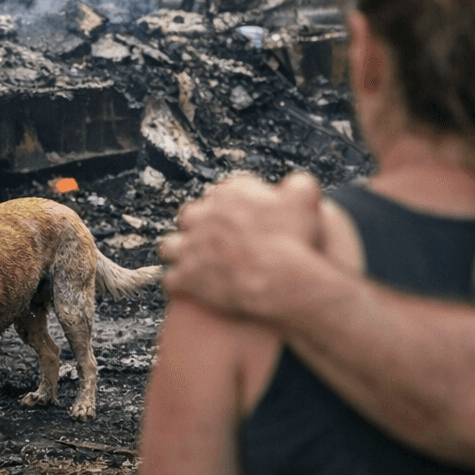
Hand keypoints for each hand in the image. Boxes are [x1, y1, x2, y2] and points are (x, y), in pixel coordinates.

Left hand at [159, 172, 324, 319]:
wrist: (279, 279)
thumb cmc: (294, 239)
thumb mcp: (304, 199)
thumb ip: (297, 184)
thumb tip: (294, 184)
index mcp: (227, 195)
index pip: (221, 194)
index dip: (231, 208)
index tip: (240, 220)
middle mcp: (202, 216)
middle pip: (190, 216)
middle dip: (199, 226)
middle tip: (214, 241)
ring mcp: (189, 247)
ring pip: (170, 246)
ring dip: (180, 253)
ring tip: (192, 263)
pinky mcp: (185, 278)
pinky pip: (171, 281)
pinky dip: (180, 286)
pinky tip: (189, 290)